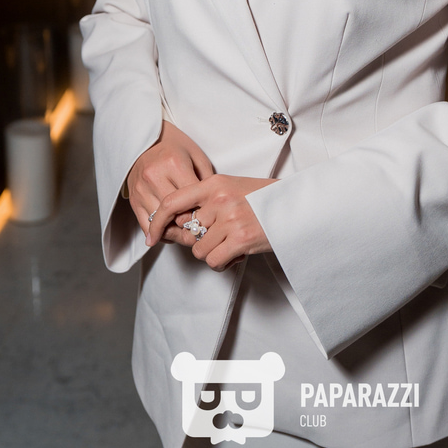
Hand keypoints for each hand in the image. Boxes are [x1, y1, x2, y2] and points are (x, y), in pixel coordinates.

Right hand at [126, 121, 213, 244]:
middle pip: (176, 214)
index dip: (203, 212)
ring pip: (160, 223)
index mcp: (174, 164)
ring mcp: (141, 189)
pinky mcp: (133, 199)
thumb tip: (212, 207)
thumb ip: (207, 180)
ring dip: (175, 232)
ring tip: (187, 231)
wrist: (147, 141)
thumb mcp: (197, 156)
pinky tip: (170, 231)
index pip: (191, 199)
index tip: (210, 216)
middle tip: (201, 229)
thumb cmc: (176, 148)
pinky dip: (160, 233)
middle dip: (190, 225)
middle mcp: (154, 176)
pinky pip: (146, 225)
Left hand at [146, 175, 277, 269]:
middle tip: (218, 240)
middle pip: (187, 232)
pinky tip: (235, 255)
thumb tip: (178, 226)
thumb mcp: (232, 189)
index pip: (173, 202)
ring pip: (199, 250)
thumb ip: (206, 202)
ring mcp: (231, 218)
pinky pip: (214, 261)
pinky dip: (222, 264)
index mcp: (214, 183)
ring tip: (231, 245)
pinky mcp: (241, 238)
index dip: (157, 221)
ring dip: (212, 253)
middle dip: (199, 241)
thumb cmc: (263, 199)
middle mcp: (220, 199)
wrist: (296, 206)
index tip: (152, 236)